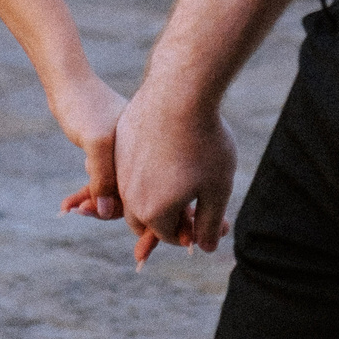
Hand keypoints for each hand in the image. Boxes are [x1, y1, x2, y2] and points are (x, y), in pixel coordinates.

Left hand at [49, 68, 127, 222]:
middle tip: (79, 211)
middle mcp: (138, 152)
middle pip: (130, 194)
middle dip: (106, 208)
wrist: (68, 81)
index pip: (142, 192)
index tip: (92, 214)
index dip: (126, 212)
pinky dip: (86, 191)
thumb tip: (107, 211)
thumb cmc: (84, 106)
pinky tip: (68, 202)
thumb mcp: (96, 142)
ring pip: (114, 189)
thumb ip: (103, 177)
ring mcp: (124, 152)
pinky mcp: (108, 151)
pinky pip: (102, 179)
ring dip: (92, 201)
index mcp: (143, 149)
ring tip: (68, 207)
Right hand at [115, 83, 236, 265]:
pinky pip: (131, 164)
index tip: (207, 217)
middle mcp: (129, 193)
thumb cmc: (205, 142)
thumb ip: (209, 223)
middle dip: (166, 217)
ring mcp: (121, 166)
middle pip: (145, 218)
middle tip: (190, 204)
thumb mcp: (218, 189)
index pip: (169, 235)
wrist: (181, 90)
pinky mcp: (120, 141)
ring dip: (154, 192)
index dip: (189, 231)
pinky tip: (169, 151)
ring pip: (135, 191)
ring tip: (180, 178)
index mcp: (152, 211)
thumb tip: (204, 247)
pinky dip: (147, 166)